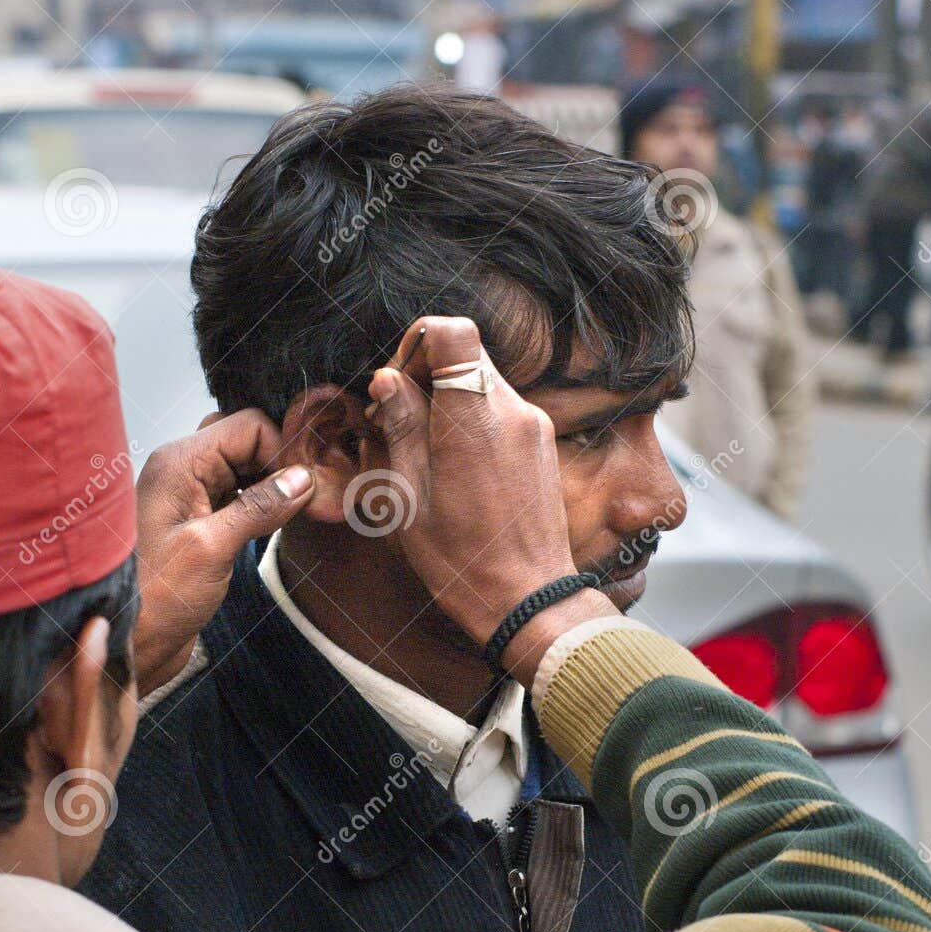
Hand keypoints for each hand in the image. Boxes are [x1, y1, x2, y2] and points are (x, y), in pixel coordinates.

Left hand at [134, 410, 313, 694]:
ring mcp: (189, 497)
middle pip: (247, 441)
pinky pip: (238, 496)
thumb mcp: (212, 549)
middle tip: (301, 502)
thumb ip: (259, 508)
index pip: (248, 427)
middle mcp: (182, 471)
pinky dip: (261, 506)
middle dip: (279, 465)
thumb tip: (303, 479)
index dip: (281, 452)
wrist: (128, 645)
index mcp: (178, 464)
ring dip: (272, 487)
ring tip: (291, 516)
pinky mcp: (198, 523)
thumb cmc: (154, 599)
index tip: (304, 489)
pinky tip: (273, 528)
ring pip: (245, 468)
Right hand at [366, 317, 617, 685]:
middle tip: (400, 419)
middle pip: (468, 351)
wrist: (527, 599)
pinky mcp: (542, 443)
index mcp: (472, 418)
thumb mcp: (409, 497)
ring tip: (424, 449)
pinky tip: (454, 464)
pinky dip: (472, 419)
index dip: (418, 343)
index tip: (398, 383)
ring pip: (483, 379)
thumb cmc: (462, 559)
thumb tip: (388, 380)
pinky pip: (501, 408)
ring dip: (448, 399)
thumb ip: (400, 428)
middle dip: (427, 372)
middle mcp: (511, 410)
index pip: (454, 331)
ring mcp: (533, 425)